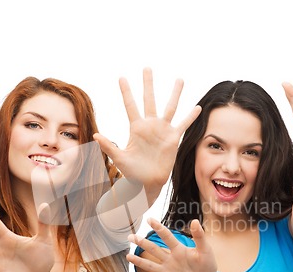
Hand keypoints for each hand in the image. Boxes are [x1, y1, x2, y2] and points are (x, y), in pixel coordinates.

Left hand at [93, 68, 200, 199]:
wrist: (146, 183)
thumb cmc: (131, 172)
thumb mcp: (119, 159)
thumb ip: (109, 147)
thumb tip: (95, 136)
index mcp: (136, 128)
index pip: (130, 105)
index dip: (126, 92)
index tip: (121, 77)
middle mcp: (150, 125)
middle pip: (149, 100)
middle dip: (148, 84)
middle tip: (147, 68)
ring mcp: (162, 131)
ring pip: (170, 107)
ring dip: (174, 94)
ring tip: (180, 79)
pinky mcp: (173, 139)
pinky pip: (183, 125)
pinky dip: (190, 117)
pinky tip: (197, 107)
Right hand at [127, 218, 216, 271]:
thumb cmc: (207, 266)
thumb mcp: (205, 250)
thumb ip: (199, 237)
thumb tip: (194, 221)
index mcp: (178, 250)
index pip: (167, 237)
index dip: (158, 227)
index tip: (149, 219)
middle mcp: (169, 260)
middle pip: (153, 250)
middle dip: (142, 242)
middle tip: (130, 236)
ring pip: (150, 266)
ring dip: (139, 261)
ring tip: (128, 256)